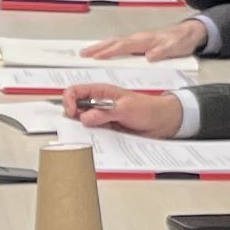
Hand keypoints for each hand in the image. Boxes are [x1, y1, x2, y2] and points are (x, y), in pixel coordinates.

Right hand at [61, 87, 181, 136]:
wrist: (161, 122)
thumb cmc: (147, 108)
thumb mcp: (125, 108)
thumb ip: (105, 113)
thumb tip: (85, 118)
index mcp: (101, 92)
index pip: (75, 91)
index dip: (69, 100)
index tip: (72, 112)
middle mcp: (98, 103)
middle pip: (74, 108)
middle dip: (73, 116)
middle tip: (80, 125)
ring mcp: (101, 117)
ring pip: (82, 122)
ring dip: (82, 128)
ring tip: (90, 132)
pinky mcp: (106, 128)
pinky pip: (92, 132)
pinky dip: (91, 136)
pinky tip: (97, 139)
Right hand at [84, 20, 203, 61]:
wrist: (190, 32)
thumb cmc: (182, 41)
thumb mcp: (176, 47)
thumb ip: (163, 51)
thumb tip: (150, 56)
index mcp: (145, 40)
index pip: (123, 46)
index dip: (110, 52)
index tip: (96, 57)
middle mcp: (138, 38)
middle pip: (114, 42)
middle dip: (98, 48)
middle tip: (82, 54)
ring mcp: (138, 39)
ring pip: (115, 42)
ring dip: (100, 47)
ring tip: (86, 53)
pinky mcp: (139, 42)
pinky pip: (120, 45)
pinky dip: (109, 47)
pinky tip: (103, 52)